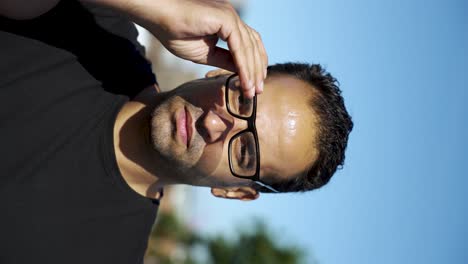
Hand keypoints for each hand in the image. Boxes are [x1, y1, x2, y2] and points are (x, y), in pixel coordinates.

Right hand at [128, 0, 267, 97]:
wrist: (159, 18)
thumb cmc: (175, 33)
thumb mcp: (205, 54)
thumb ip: (224, 61)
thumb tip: (240, 72)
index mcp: (228, 24)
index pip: (249, 45)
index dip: (254, 65)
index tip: (254, 85)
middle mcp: (233, 18)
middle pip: (254, 45)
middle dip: (257, 70)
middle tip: (258, 91)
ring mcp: (231, 16)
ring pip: (249, 47)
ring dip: (252, 71)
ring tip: (251, 90)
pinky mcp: (226, 18)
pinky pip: (240, 46)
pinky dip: (244, 65)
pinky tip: (245, 80)